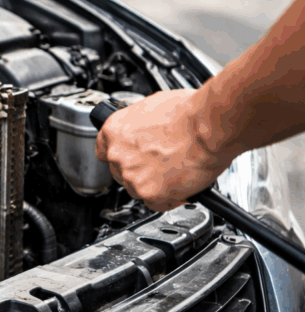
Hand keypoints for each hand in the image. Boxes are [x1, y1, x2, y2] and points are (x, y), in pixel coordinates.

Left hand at [94, 90, 233, 211]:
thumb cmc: (188, 113)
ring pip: (137, 189)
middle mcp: (118, 155)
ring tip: (175, 171)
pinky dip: (169, 199)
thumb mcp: (152, 107)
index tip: (131, 156)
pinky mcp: (150, 193)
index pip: (103, 150)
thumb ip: (139, 125)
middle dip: (140, 170)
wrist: (209, 126)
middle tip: (162, 163)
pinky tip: (180, 186)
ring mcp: (132, 176)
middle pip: (121, 172)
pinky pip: (156, 203)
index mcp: (114, 131)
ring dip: (153, 185)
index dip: (122, 155)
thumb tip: (145, 130)